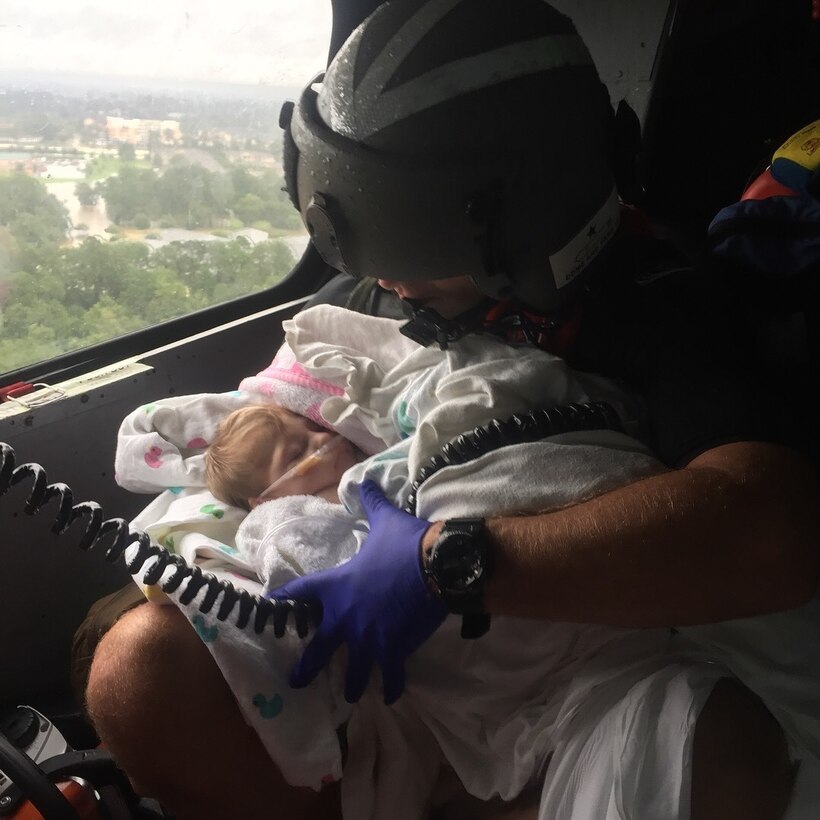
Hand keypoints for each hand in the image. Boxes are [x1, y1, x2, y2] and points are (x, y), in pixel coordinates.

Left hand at [270, 480, 446, 703]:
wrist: (438, 567)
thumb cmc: (406, 544)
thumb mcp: (386, 520)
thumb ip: (372, 502)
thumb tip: (364, 480)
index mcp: (338, 586)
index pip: (302, 591)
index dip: (286, 598)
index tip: (271, 605)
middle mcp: (346, 616)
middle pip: (320, 646)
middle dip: (307, 666)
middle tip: (295, 681)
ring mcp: (369, 637)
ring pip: (354, 668)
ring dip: (352, 683)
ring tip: (349, 695)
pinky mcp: (394, 649)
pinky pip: (390, 674)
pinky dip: (392, 685)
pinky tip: (391, 695)